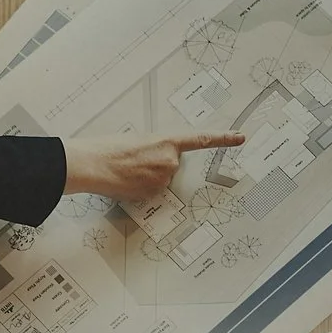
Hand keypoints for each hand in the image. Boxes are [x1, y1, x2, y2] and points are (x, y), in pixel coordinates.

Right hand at [63, 131, 243, 200]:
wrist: (92, 164)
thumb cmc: (107, 148)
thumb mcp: (136, 139)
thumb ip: (154, 147)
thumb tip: (154, 160)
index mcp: (167, 141)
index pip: (201, 140)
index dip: (223, 138)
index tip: (240, 138)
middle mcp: (170, 162)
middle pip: (172, 164)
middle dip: (157, 163)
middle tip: (135, 159)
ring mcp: (162, 180)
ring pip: (161, 179)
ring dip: (147, 176)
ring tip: (126, 170)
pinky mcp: (152, 195)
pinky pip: (151, 191)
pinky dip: (141, 187)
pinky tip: (125, 180)